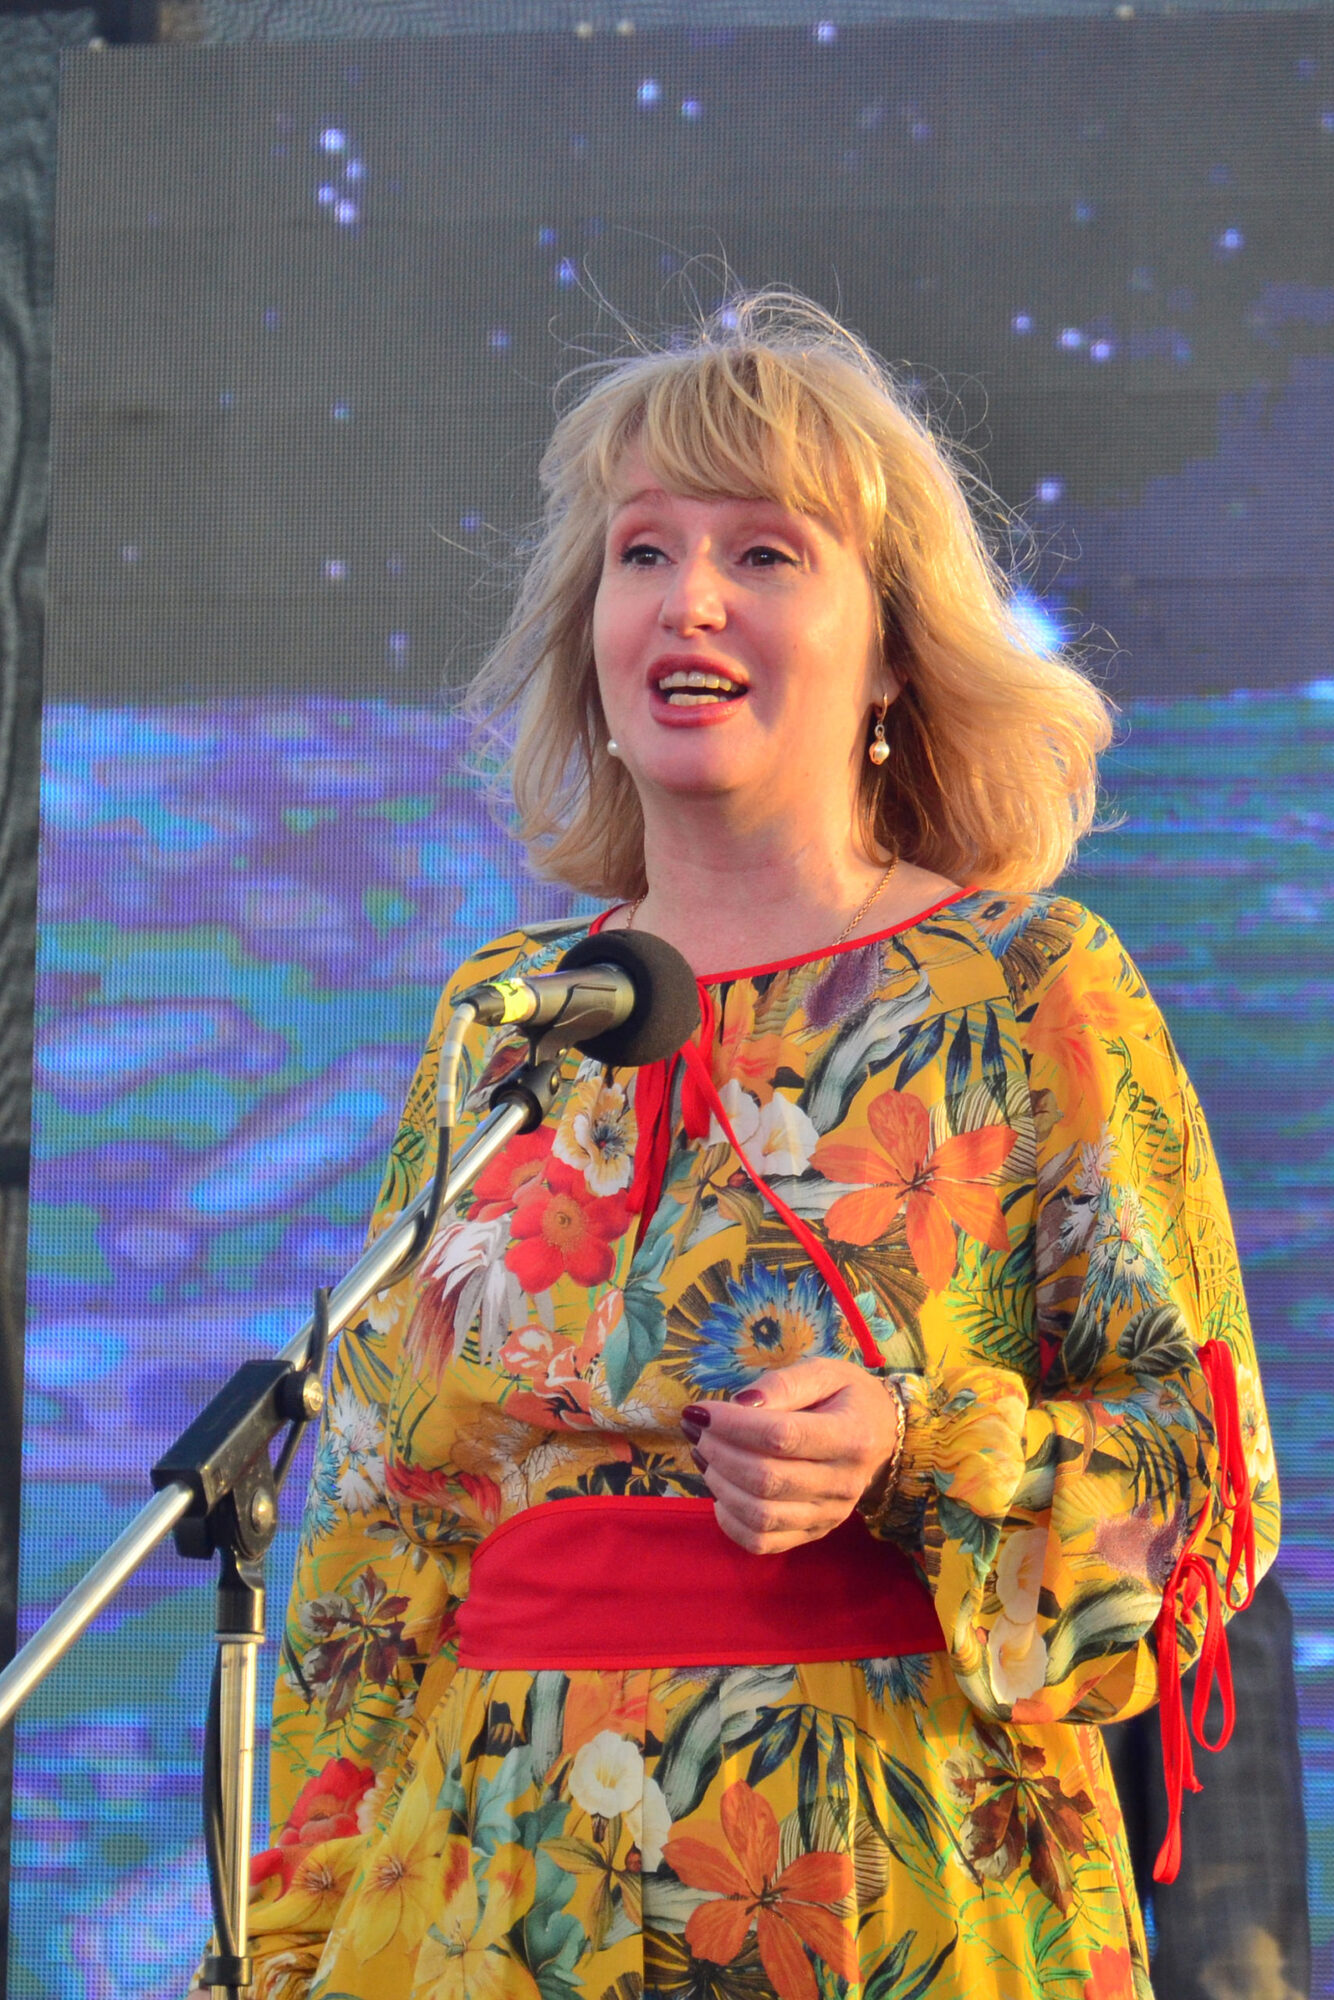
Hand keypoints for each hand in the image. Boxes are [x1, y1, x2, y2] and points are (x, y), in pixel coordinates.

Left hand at [682, 1357, 902, 1554]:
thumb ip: (782, 1384)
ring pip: (760, 1515)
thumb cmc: (847, 1398)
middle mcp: (843, 1484)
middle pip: (766, 1480)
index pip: (783, 1437)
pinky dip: (730, 1522)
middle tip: (698, 1431)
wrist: (882, 1438)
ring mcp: (829, 1515)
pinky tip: (721, 1493)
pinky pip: (762, 1542)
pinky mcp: (814, 1534)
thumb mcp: (824, 1372)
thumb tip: (739, 1405)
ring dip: (719, 1485)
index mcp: (851, 1436)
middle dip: (719, 1453)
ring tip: (706, 1455)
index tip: (700, 1411)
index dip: (733, 1425)